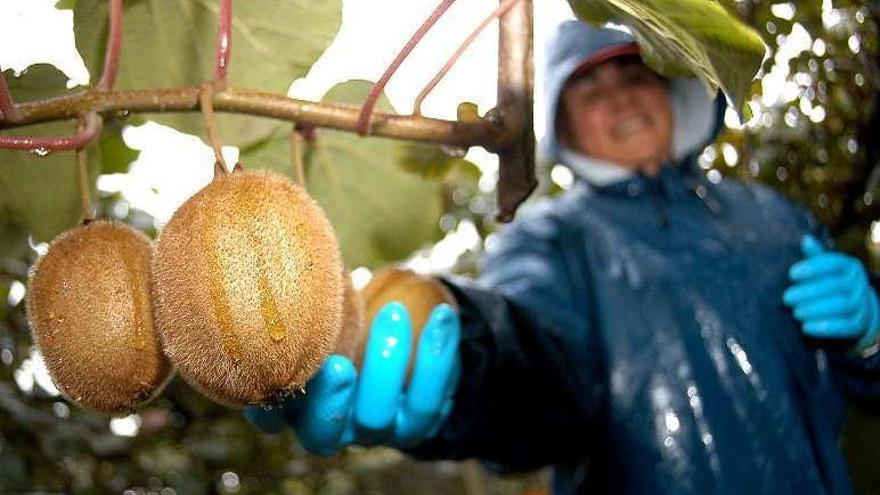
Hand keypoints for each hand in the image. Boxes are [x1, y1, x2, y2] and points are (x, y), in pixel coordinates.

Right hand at [244, 302, 460, 453]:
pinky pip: (427, 400)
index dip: (269, 405)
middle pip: (321, 435)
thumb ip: (309, 295)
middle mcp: (330, 426)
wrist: (410, 341)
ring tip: (394, 313)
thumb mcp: (328, 306)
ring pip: (376, 416)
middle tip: (338, 364)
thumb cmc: (352, 316)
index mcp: (295, 404)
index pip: (271, 418)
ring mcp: (373, 430)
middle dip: (329, 402)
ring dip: (385, 363)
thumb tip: (292, 241)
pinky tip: (442, 316)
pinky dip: (435, 355)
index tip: (280, 368)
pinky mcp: (415, 424)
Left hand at [783, 235, 879, 350]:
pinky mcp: (859, 325)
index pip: (833, 263)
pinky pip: (845, 326)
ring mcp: (861, 305)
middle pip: (834, 286)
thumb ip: (814, 257)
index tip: (791, 274)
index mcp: (848, 267)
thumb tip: (806, 239)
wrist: (855, 311)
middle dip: (808, 292)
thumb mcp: (824, 270)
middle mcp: (858, 284)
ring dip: (815, 310)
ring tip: (796, 313)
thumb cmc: (830, 286)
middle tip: (787, 298)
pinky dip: (825, 328)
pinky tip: (806, 327)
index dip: (812, 268)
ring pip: (841, 306)